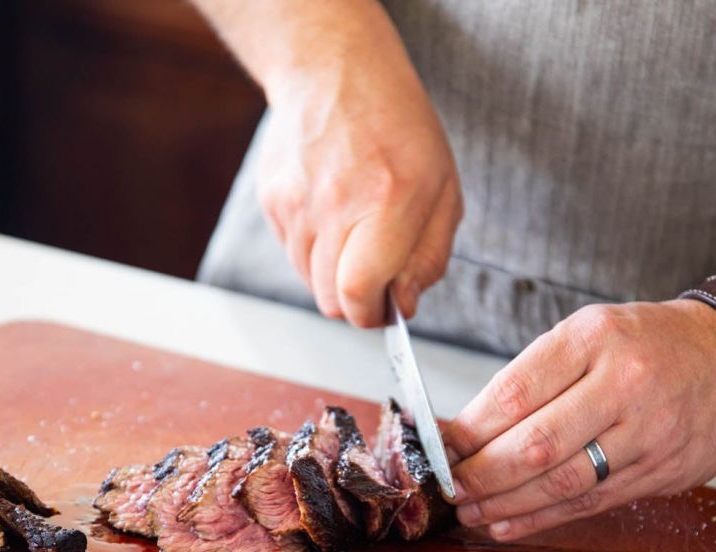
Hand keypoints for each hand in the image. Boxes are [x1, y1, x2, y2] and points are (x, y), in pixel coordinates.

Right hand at [257, 58, 461, 326]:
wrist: (333, 72)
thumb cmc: (397, 129)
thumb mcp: (443, 189)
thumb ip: (428, 256)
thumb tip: (403, 304)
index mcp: (387, 202)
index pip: (359, 294)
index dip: (373, 314)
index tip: (387, 307)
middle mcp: (335, 206)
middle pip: (331, 301)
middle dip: (358, 300)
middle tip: (378, 272)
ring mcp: (295, 204)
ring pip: (310, 282)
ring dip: (335, 274)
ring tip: (356, 231)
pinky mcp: (272, 201)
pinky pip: (293, 255)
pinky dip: (314, 250)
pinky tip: (332, 212)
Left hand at [443, 300, 715, 539]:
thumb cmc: (647, 345)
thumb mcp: (588, 334)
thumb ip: (532, 378)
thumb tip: (465, 430)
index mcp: (595, 339)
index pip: (517, 392)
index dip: (469, 429)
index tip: (439, 448)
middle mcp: (625, 383)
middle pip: (537, 443)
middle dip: (482, 474)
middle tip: (449, 489)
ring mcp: (649, 431)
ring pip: (565, 481)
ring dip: (507, 504)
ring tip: (471, 512)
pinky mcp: (663, 470)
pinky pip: (593, 501)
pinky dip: (544, 517)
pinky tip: (508, 523)